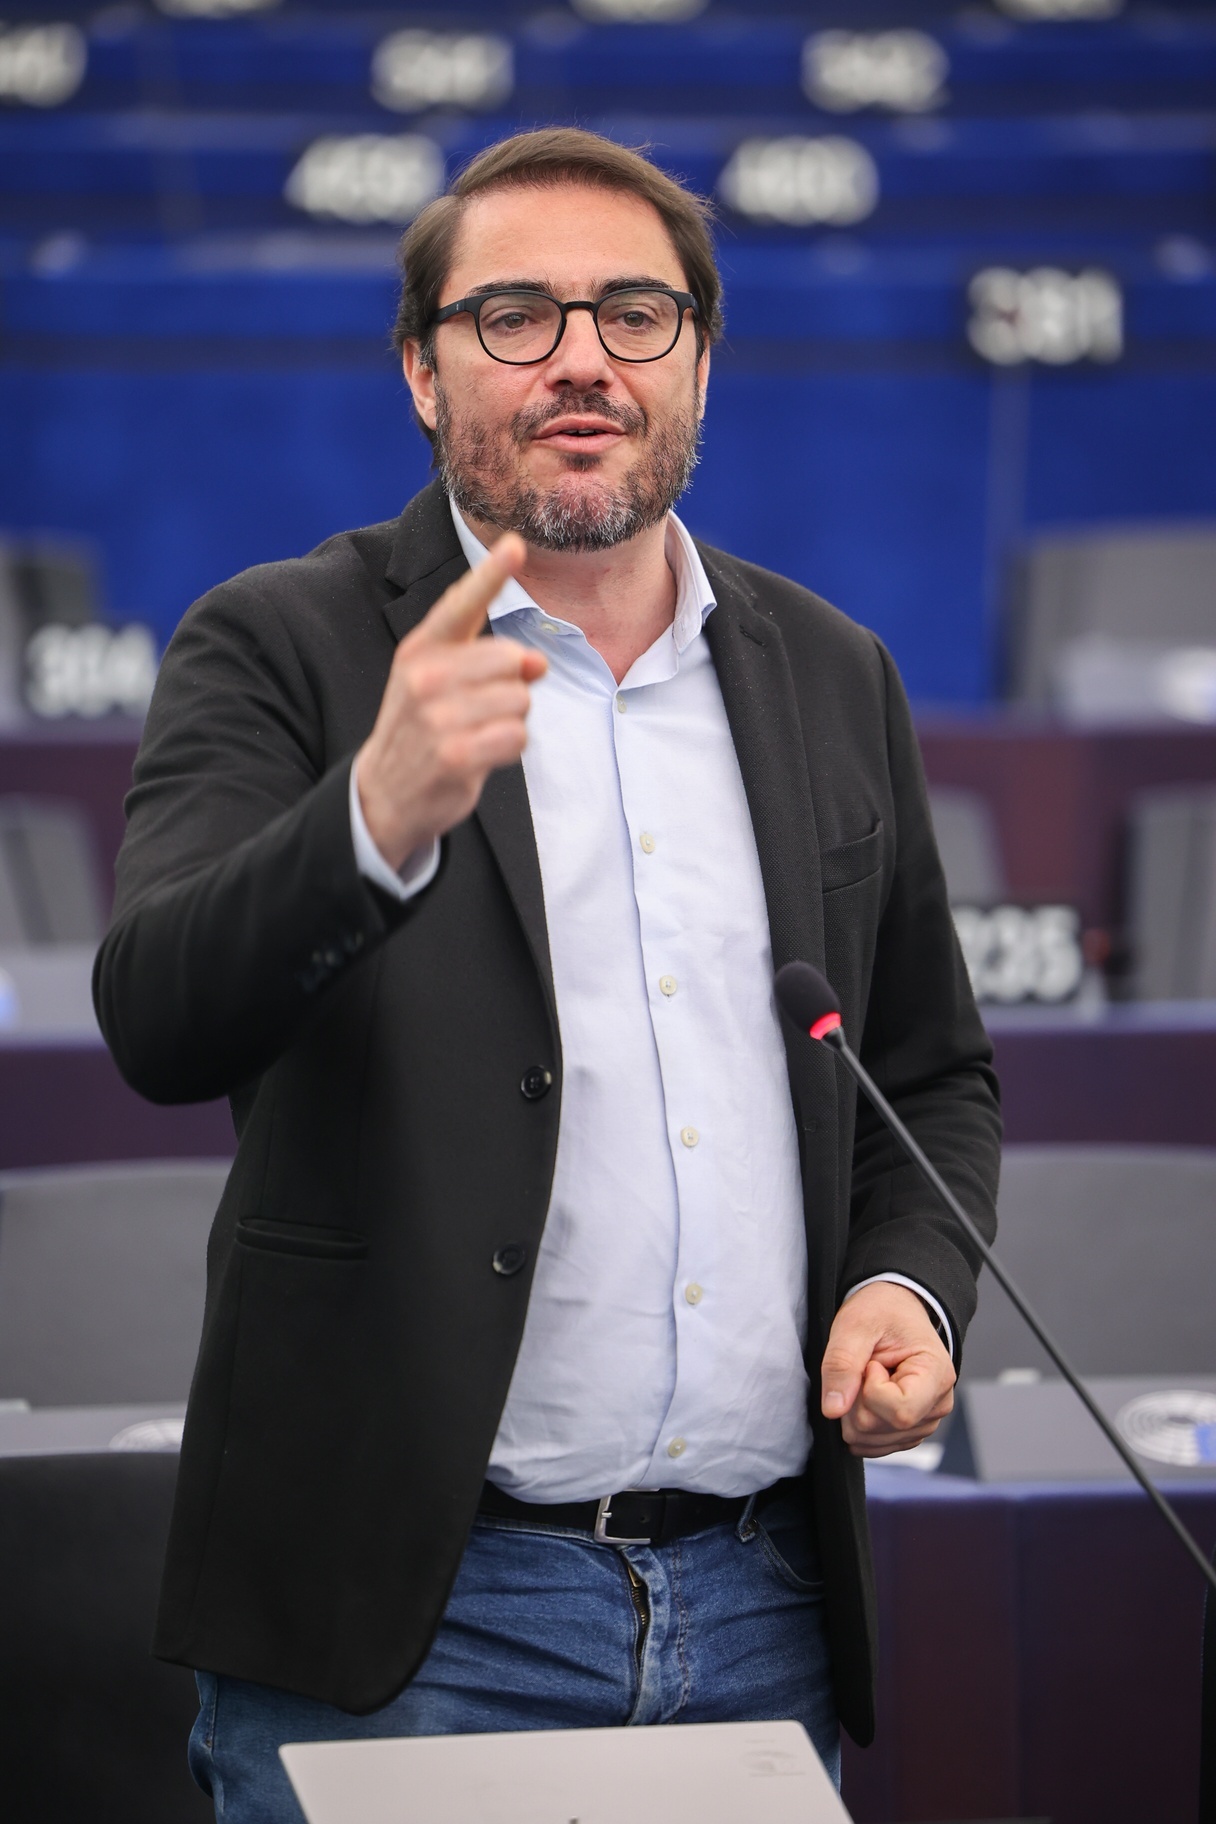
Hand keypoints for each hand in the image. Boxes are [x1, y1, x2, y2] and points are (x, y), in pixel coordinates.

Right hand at [356, 534, 546, 868]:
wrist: (385, 791)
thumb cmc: (422, 727)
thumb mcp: (440, 682)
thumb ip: (488, 661)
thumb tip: (537, 662)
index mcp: (421, 649)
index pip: (461, 604)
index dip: (491, 573)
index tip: (515, 544)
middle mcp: (425, 677)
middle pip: (511, 660)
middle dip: (511, 686)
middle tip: (480, 709)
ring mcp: (437, 717)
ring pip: (520, 700)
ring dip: (511, 721)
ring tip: (477, 733)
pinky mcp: (454, 754)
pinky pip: (517, 736)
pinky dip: (510, 747)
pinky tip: (482, 755)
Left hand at [820, 1283, 954, 1457]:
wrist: (895, 1310)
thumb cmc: (881, 1311)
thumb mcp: (855, 1324)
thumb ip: (841, 1364)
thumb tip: (832, 1410)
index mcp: (937, 1374)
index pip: (900, 1411)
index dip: (871, 1391)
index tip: (871, 1363)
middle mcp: (938, 1404)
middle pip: (880, 1428)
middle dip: (856, 1400)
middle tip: (864, 1367)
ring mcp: (925, 1422)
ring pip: (872, 1441)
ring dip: (855, 1411)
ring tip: (868, 1378)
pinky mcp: (909, 1432)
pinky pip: (872, 1445)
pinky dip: (859, 1423)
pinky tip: (867, 1395)